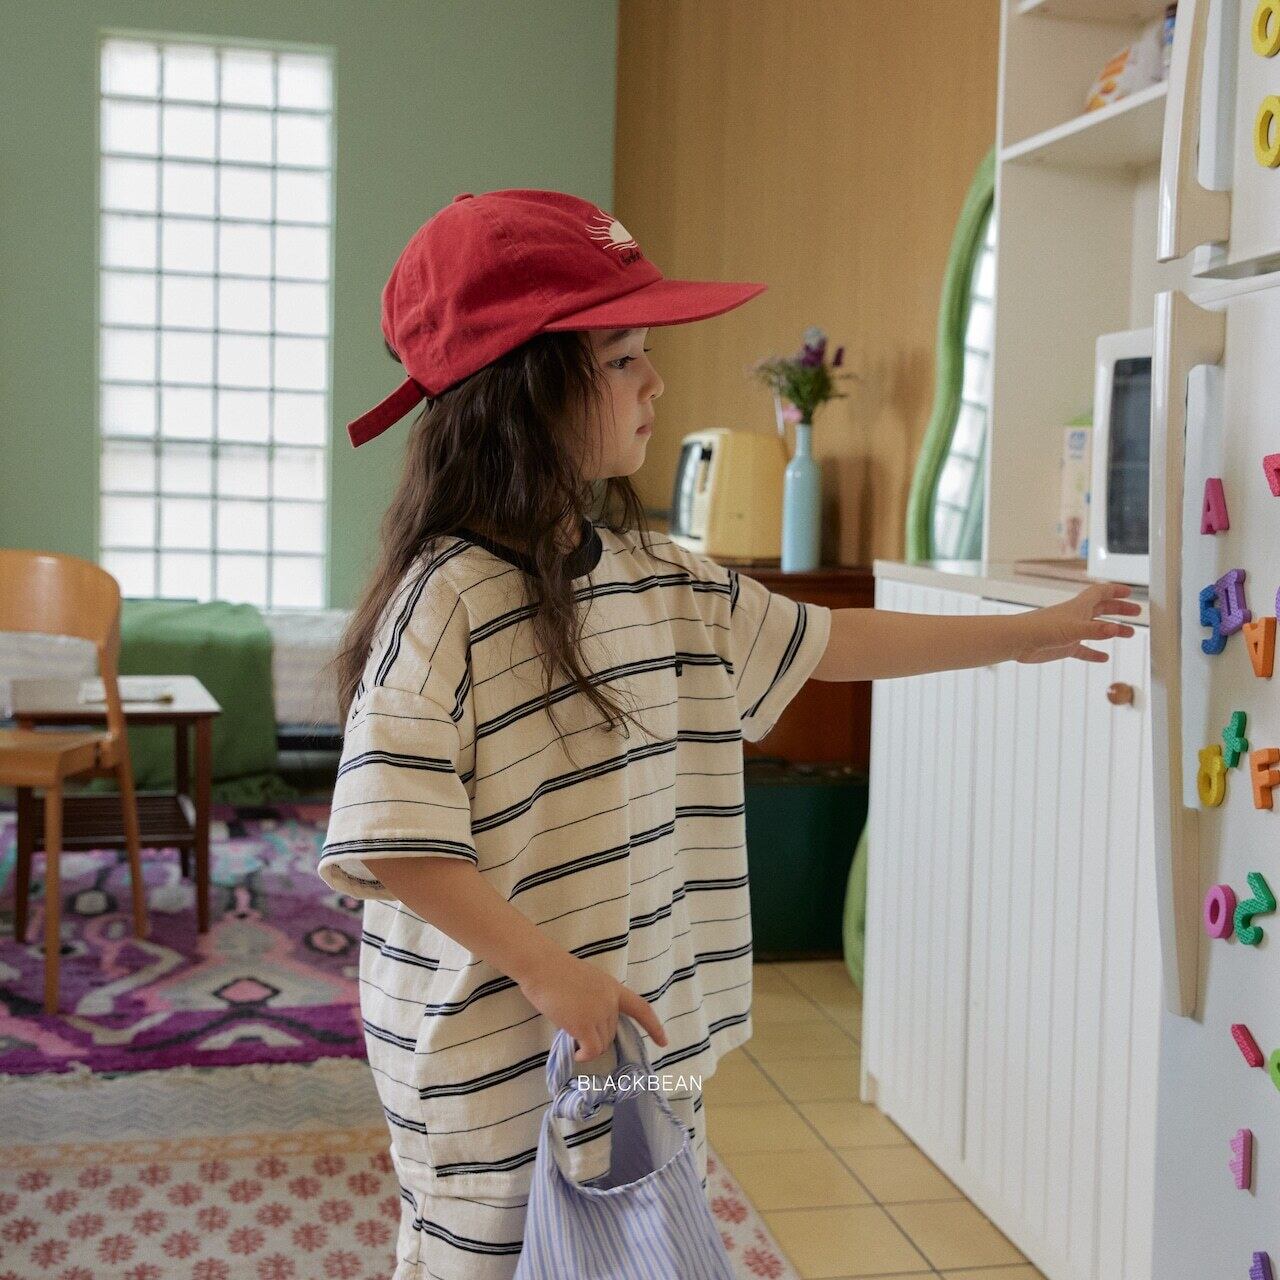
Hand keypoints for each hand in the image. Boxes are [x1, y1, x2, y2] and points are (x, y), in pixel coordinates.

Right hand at [517, 950, 668, 1062]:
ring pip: (601, 1043)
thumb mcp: (587, 981)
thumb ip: (596, 998)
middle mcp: (610, 1001)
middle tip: (576, 1027)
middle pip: (612, 1032)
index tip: (664, 1042)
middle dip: (598, 1036)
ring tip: (571, 1034)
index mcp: (613, 988)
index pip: (641, 1008)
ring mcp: (599, 1013)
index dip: (653, 1026)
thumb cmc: (556, 970)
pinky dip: (585, 1056)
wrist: (542, 966)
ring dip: (589, 1045)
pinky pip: (591, 1050)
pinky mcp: (584, 1025)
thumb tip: (592, 1020)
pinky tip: (577, 1054)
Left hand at [1015, 580, 1140, 663]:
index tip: (1131, 593)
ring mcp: (1071, 632)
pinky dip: (1094, 653)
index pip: (1101, 593)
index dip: (1115, 591)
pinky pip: (1083, 650)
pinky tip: (1104, 658)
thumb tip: (1116, 629)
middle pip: (1102, 609)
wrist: (1018, 641)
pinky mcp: (1064, 647)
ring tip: (1129, 633)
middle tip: (1137, 613)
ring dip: (1113, 630)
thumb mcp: (1073, 628)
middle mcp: (1076, 617)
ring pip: (1096, 629)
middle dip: (1119, 609)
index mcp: (1079, 606)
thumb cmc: (1041, 628)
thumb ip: (1095, 630)